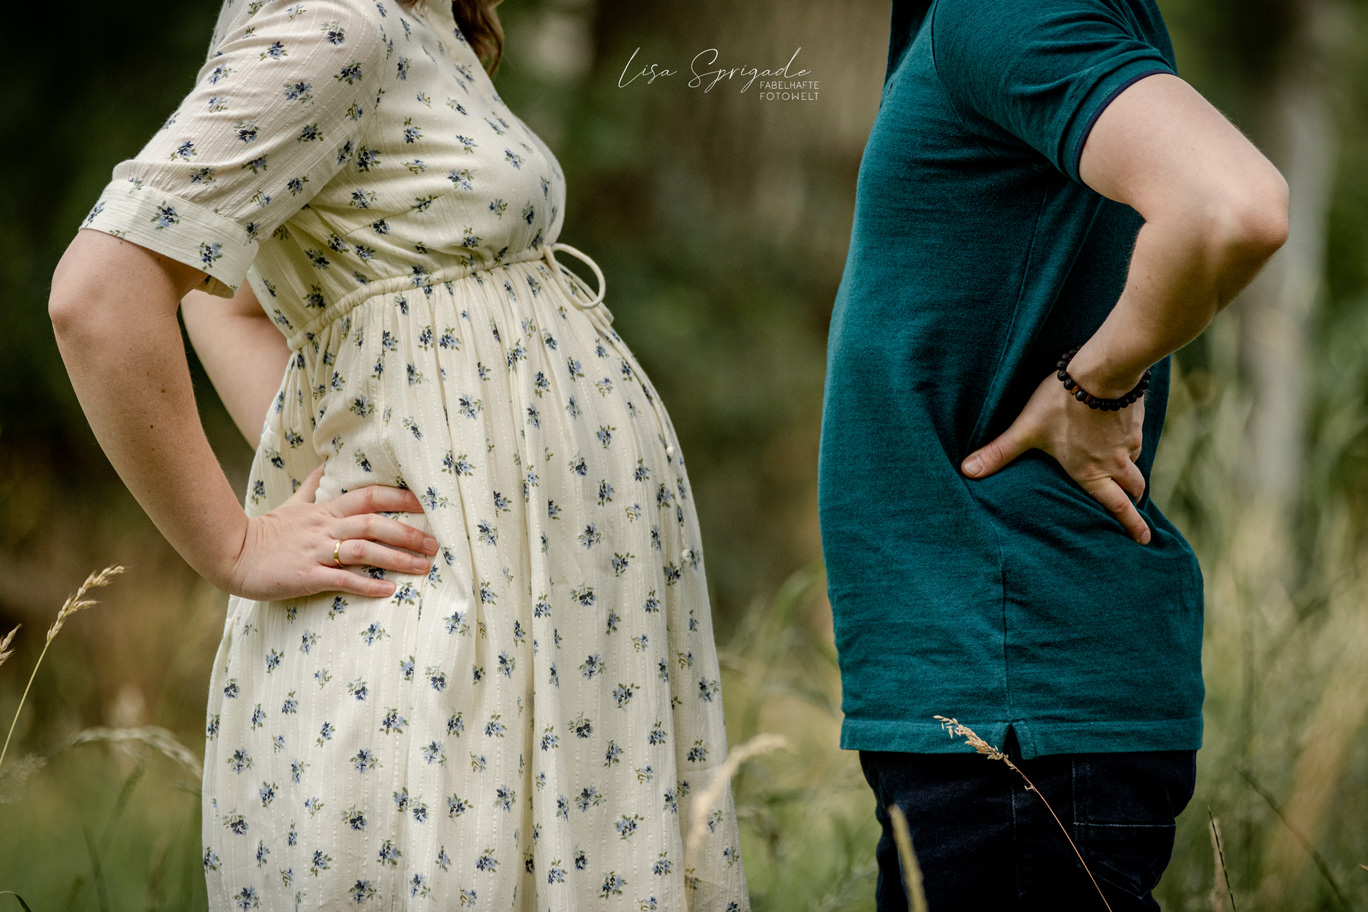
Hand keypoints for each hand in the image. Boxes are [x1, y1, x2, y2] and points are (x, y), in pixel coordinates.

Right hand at [219, 464, 439, 599]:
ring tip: (423, 567)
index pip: (368, 497)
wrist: (232, 554)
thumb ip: (313, 486)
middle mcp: (325, 529)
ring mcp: (317, 552)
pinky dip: (367, 585)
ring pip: (364, 551)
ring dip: (397, 559)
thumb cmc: (266, 532)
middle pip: (374, 524)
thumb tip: (327, 464)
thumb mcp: (292, 504)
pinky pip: (342, 580)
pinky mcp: (307, 576)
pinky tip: (389, 590)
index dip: (399, 498)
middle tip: (435, 543)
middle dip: (408, 532)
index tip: (426, 504)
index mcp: (325, 511)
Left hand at [960, 370, 1151, 544]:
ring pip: (1134, 463)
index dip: (1132, 525)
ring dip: (1129, 471)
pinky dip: (1128, 444)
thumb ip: (999, 451)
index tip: (1144, 540)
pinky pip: (1134, 439)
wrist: (1101, 372)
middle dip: (1133, 501)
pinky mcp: (1134, 420)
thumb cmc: (1061, 404)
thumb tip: (968, 471)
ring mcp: (1128, 441)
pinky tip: (1117, 436)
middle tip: (1135, 509)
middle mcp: (1114, 462)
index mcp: (1090, 472)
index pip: (1116, 506)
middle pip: (1133, 489)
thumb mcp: (1026, 429)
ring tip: (1122, 472)